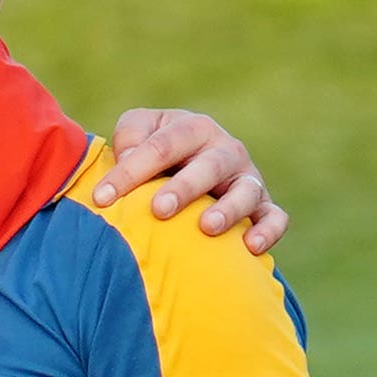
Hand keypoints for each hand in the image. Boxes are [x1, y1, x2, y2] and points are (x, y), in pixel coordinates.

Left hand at [100, 104, 283, 251]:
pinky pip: (275, 217)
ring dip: (229, 209)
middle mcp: (225, 151)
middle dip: (184, 187)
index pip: (161, 146)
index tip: (101, 198)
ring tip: (206, 227)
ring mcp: (246, 179)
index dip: (130, 171)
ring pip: (246, 191)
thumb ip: (130, 137)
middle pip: (208, 166)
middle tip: (159, 209)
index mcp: (193, 129)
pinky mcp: (263, 206)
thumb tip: (129, 157)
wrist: (186, 165)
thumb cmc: (153, 151)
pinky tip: (250, 247)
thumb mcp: (137, 131)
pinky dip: (268, 230)